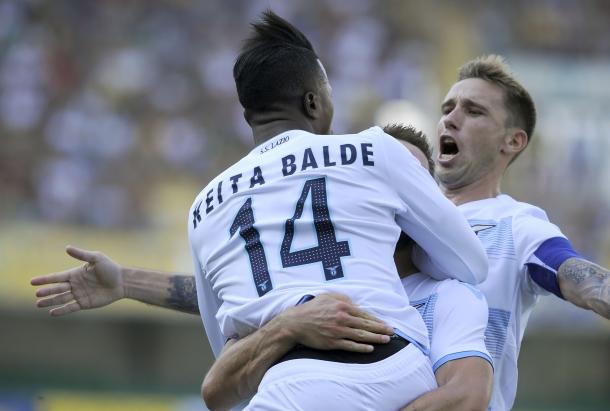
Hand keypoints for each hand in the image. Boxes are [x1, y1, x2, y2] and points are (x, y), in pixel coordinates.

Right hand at [31, 246, 124, 315]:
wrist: (123, 282)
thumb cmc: (111, 268)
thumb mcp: (96, 258)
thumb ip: (82, 255)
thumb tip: (66, 247)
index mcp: (75, 273)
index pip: (56, 277)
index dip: (45, 279)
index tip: (32, 282)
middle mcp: (75, 285)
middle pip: (57, 289)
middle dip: (46, 291)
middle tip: (37, 294)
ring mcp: (79, 294)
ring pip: (61, 299)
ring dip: (50, 302)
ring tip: (39, 304)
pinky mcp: (85, 304)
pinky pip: (70, 308)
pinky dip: (61, 311)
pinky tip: (52, 313)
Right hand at [279, 293, 394, 352]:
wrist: (295, 323)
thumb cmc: (312, 309)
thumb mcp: (327, 297)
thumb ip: (342, 298)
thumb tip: (355, 303)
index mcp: (342, 306)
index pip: (364, 314)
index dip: (376, 320)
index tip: (386, 323)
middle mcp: (342, 318)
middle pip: (366, 325)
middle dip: (381, 329)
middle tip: (392, 332)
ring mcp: (338, 331)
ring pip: (361, 336)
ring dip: (375, 338)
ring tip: (386, 340)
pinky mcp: (332, 342)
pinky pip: (350, 346)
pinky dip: (361, 348)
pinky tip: (370, 349)